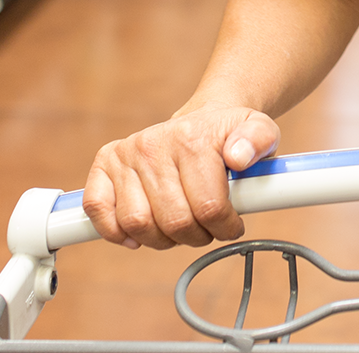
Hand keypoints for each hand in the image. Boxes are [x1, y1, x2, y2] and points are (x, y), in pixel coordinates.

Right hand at [84, 106, 279, 249]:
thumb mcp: (261, 131)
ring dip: (162, 240)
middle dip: (197, 236)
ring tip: (179, 229)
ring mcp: (127, 154)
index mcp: (192, 138)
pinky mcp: (105, 164)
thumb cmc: (230, 134)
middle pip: (174, 221)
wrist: (204, 119)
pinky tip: (138, 235)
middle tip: (206, 229)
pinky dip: (115, 231)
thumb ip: (260, 139)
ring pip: (137, 223)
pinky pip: (97, 208)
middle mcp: (153, 144)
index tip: (232, 225)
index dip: (225, 227)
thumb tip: (239, 156)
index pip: (208, 207)